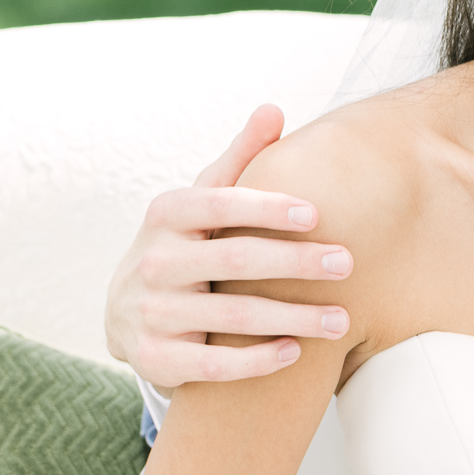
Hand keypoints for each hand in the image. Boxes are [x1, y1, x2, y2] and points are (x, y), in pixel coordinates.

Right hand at [105, 103, 355, 389]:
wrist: (127, 311)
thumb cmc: (186, 243)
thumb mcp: (201, 201)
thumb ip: (238, 160)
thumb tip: (273, 109)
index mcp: (166, 215)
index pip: (218, 203)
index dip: (265, 208)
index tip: (315, 214)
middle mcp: (153, 262)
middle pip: (232, 260)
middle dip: (294, 262)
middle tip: (346, 263)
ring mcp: (150, 313)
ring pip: (229, 318)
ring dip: (291, 319)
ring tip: (341, 320)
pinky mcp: (155, 359)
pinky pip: (210, 365)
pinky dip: (254, 361)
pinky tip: (295, 353)